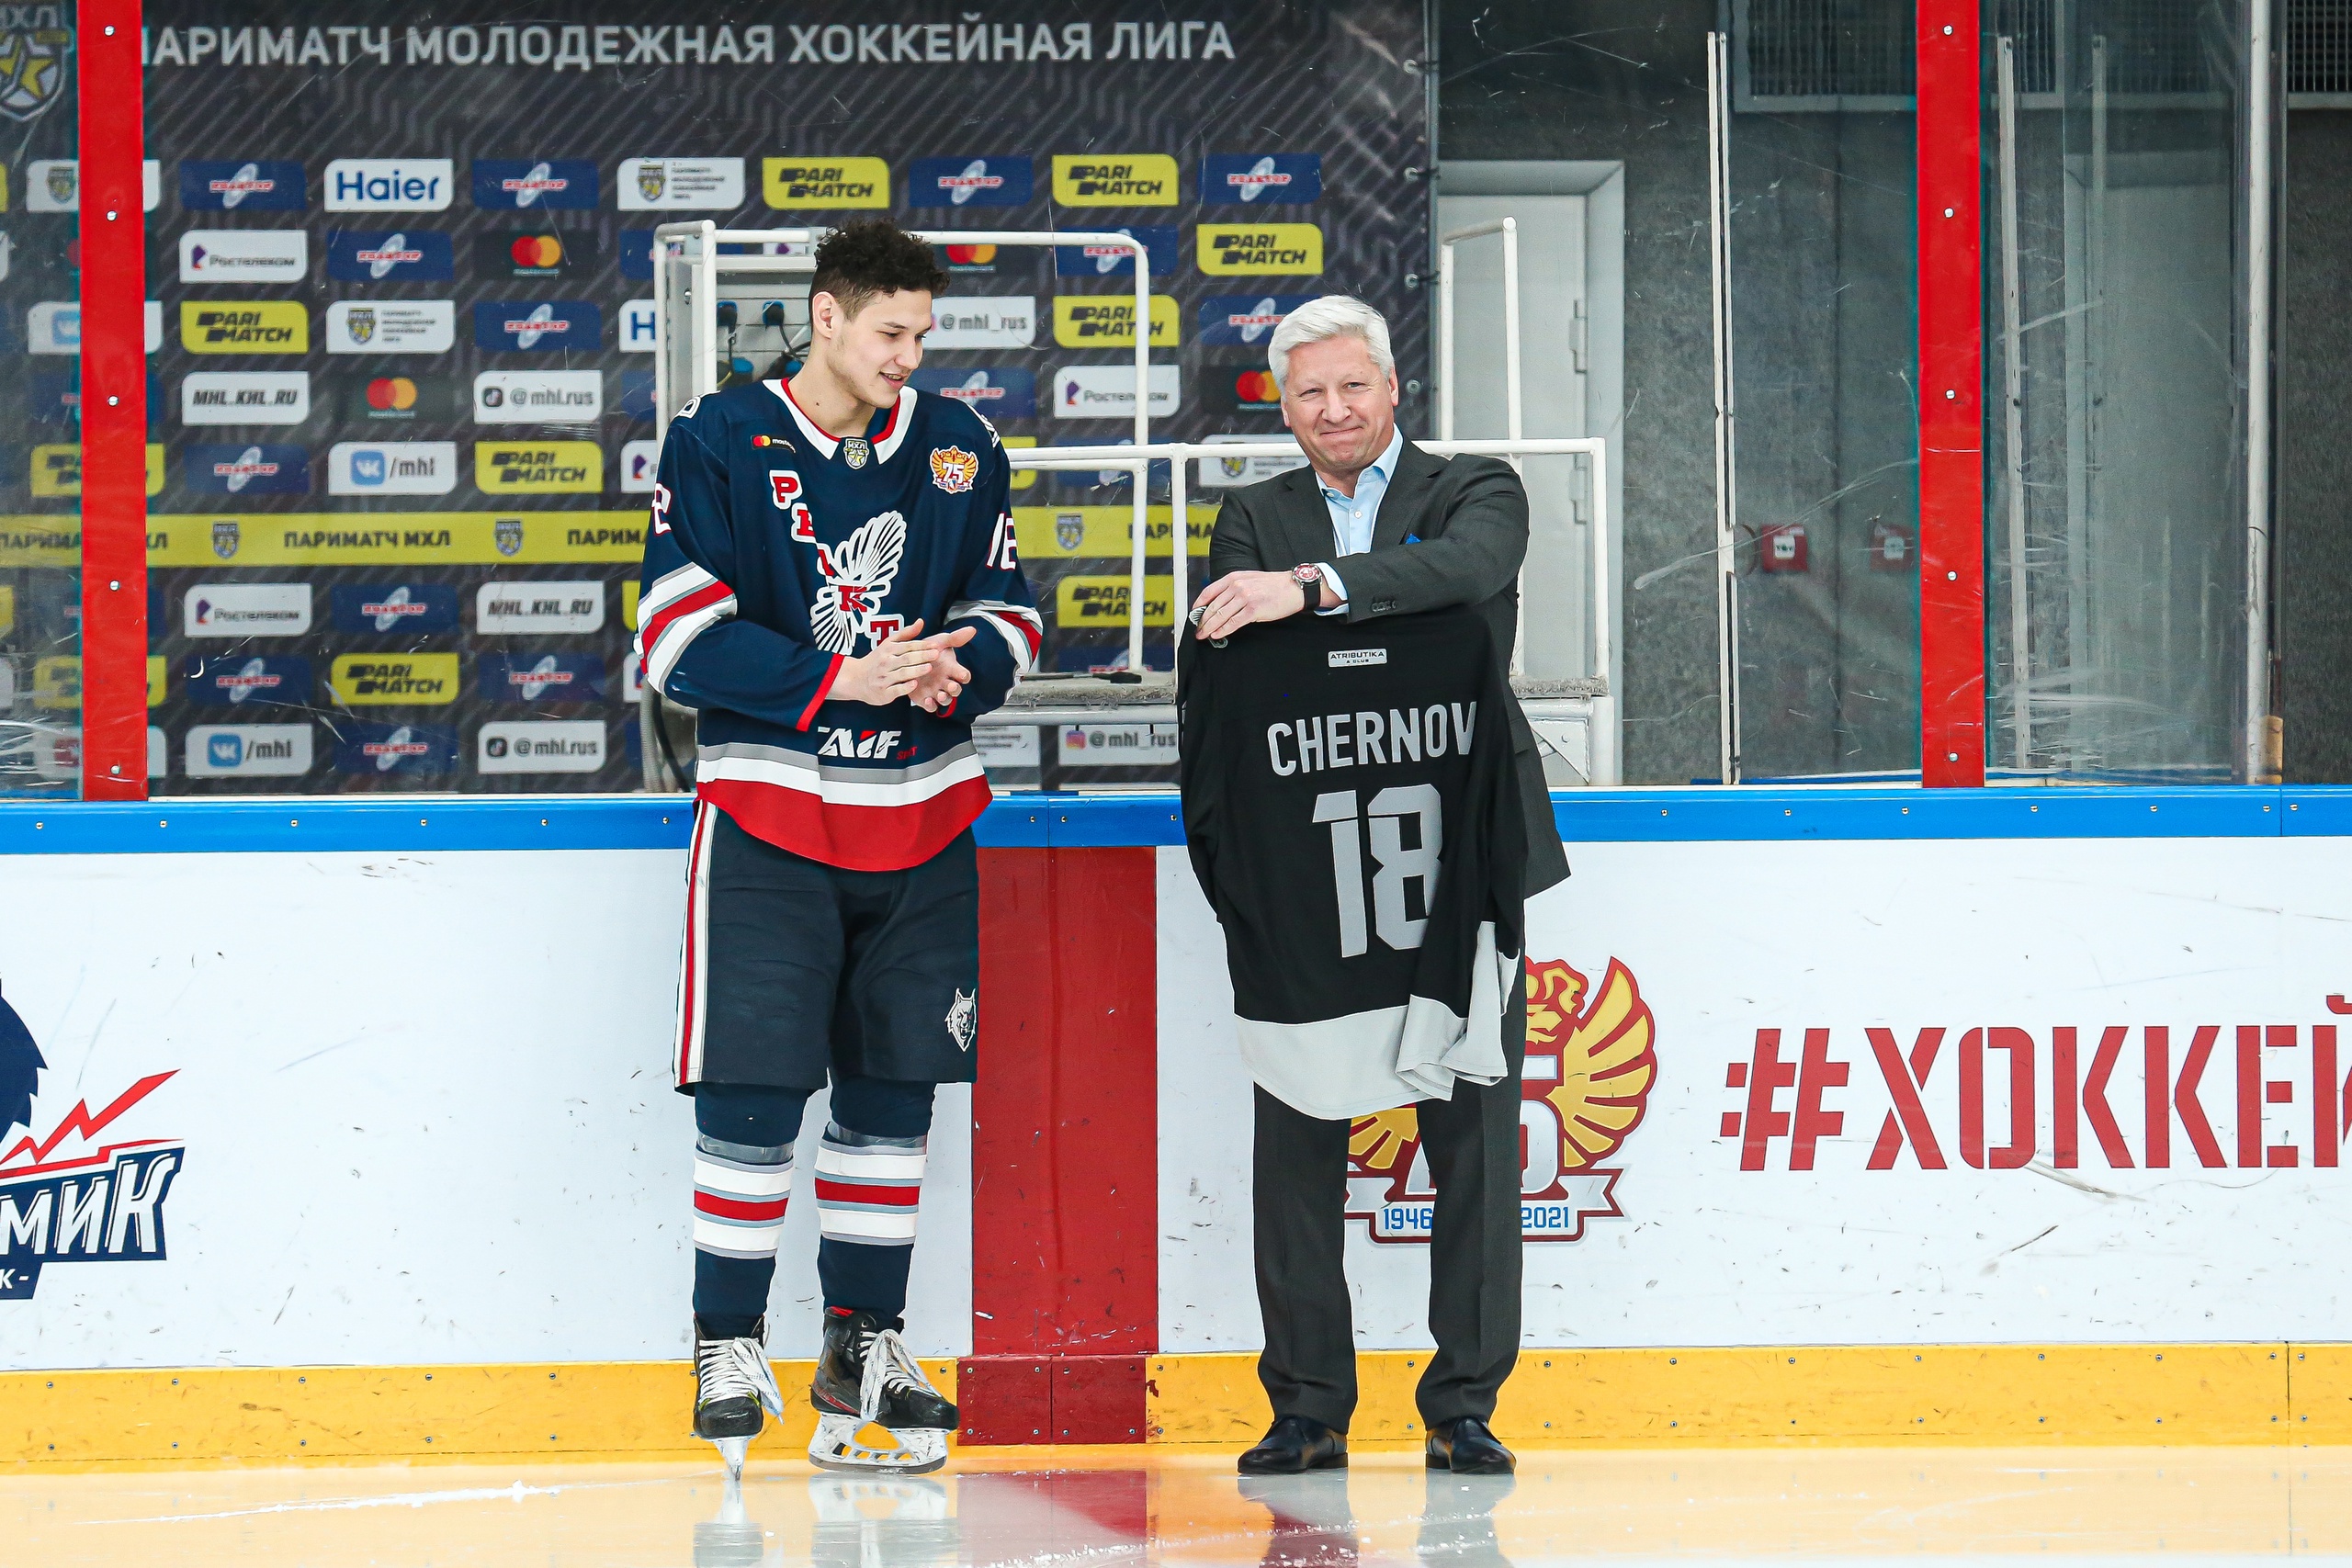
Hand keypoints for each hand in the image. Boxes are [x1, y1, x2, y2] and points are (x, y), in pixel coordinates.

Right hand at [831, 620, 940, 705]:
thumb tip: (921, 622)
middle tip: (936, 654)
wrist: (855, 679)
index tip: (936, 645)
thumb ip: (906, 634)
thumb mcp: (888, 644)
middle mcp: (885, 663)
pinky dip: (905, 687)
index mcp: (888, 649)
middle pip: (906, 659)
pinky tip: (914, 684)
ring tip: (929, 667)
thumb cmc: (877, 660)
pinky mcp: (883, 692)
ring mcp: (884, 678)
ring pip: (902, 673)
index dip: (922, 645)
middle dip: (921, 656)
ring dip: (916, 670)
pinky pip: (895, 689)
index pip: (908, 646)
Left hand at [908, 625, 975, 712]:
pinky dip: (931, 705)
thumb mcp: (940, 641)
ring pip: (945, 699)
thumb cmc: (928, 649)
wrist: (908, 657)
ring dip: (944, 698)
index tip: (962, 674)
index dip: (964, 675)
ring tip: (939, 694)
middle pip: (956, 690)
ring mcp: (936, 691)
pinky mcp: (925, 698)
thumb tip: (972, 629)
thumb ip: (955, 637)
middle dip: (955, 689)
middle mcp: (946, 682)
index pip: (963, 675)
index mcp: (952, 669)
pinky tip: (927, 700)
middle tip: (951, 686)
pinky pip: (931, 706)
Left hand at [1191, 570, 1315, 640]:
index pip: (1209, 592)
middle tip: (1198, 629)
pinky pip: (1233, 623)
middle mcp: (1237, 586)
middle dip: (1202, 620)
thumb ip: (1233, 587)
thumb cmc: (1273, 585)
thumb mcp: (1249, 579)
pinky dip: (1223, 630)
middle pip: (1213, 606)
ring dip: (1209, 627)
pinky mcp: (1253, 610)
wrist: (1292, 587)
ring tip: (1204, 635)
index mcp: (1233, 578)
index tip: (1194, 614)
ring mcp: (1245, 598)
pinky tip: (1217, 635)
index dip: (1198, 605)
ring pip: (1221, 616)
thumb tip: (1219, 602)